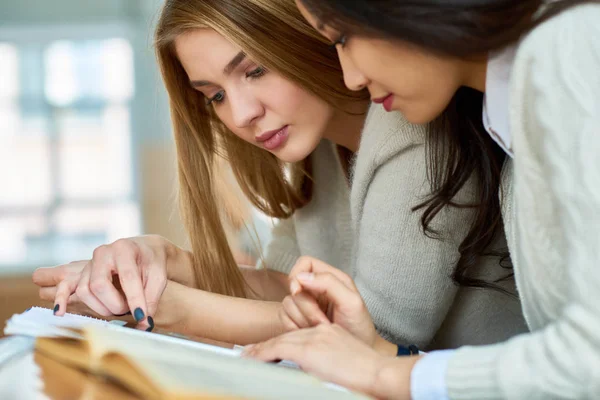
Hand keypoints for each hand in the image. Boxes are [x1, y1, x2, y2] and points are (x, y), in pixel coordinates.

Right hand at [32, 235, 191, 328]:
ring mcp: (90, 263)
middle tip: (130, 310)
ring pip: (85, 291)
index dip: (134, 299)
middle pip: (99, 285)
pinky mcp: (83, 273)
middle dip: (115, 304)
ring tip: (121, 308)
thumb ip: (152, 298)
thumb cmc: (152, 262)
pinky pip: (69, 288)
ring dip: (102, 307)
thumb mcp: (159, 276)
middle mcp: (103, 253)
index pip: (127, 277)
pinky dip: (63, 300)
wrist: (144, 250)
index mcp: (124, 249)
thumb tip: (144, 323)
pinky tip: (60, 313)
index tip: (142, 317)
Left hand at [243, 324, 418, 398]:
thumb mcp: (345, 362)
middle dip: (267, 345)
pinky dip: (263, 353)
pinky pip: (279, 348)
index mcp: (330, 332)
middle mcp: (321, 331)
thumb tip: (317, 372)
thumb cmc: (369, 375)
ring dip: (261, 350)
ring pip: (281, 340)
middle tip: (250, 352)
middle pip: (287, 336)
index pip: (299, 336)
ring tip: (247, 356)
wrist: (379, 373)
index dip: (281, 343)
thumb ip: (328, 362)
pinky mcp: (310, 349)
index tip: (268, 349)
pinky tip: (253, 358)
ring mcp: (315, 338)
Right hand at [278, 257, 378, 347]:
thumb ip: (329, 283)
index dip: (297, 274)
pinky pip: (284, 318)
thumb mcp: (351, 302)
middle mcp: (316, 288)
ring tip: (319, 330)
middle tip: (322, 323)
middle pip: (293, 286)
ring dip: (302, 319)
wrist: (354, 356)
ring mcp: (306, 304)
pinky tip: (309, 334)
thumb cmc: (359, 327)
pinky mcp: (298, 320)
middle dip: (306, 307)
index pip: (305, 263)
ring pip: (287, 303)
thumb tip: (301, 277)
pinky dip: (294, 327)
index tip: (298, 292)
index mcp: (330, 278)